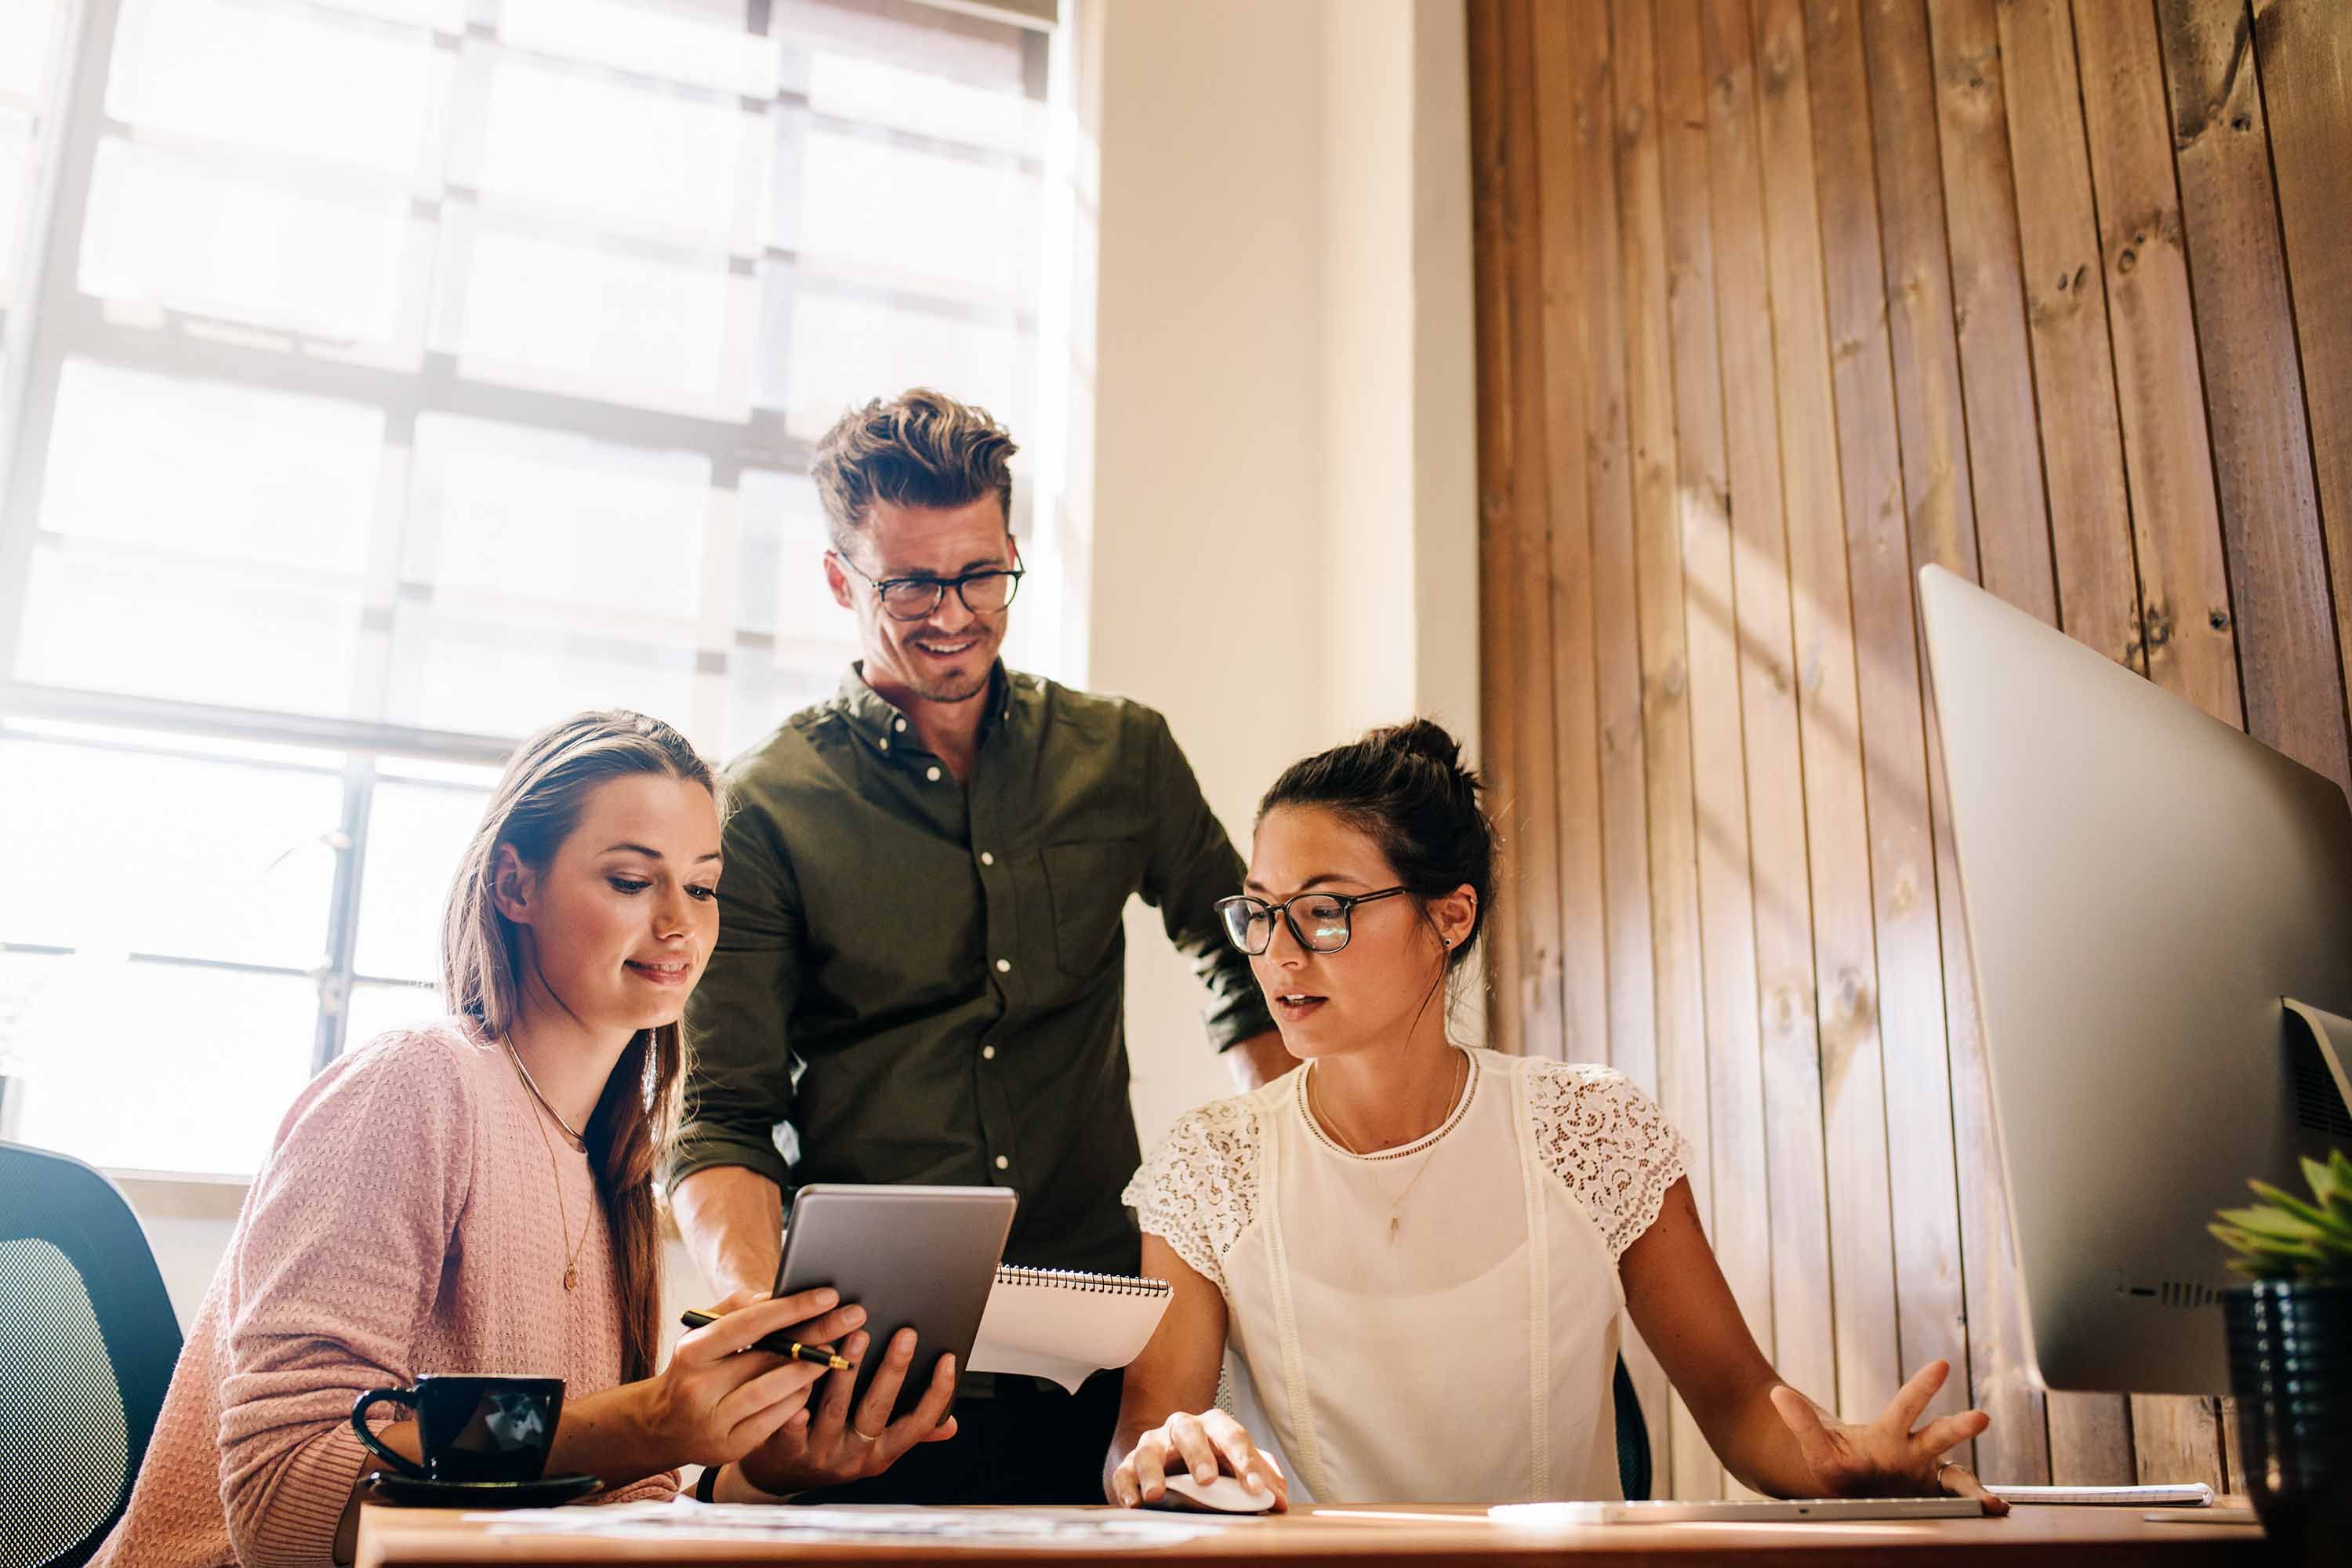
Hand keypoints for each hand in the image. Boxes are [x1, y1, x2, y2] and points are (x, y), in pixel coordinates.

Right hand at [637, 1288, 866, 1468]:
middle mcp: (699, 1387)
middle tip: (853, 1318)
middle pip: (768, 1357)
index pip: (750, 1324)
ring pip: (774, 1391)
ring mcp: (713, 1421)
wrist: (662, 1425)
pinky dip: (797, 1400)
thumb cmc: (695, 1367)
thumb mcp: (704, 1333)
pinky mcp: (729, 1446)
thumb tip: (782, 1294)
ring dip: (811, 1370)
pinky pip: (774, 1420)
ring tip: (837, 1353)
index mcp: (693, 1350)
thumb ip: (739, 1309)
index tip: (829, 1295)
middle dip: (816, 1336)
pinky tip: (812, 1386)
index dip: (793, 1308)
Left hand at [736, 1326, 959, 1494]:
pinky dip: (797, 1409)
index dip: (937, 1394)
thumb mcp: (875, 1448)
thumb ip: (909, 1432)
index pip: (919, 1424)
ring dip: (848, 1371)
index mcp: (882, 1451)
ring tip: (857, 1334)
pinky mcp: (788, 1450)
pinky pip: (792, 1429)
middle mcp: (856, 1454)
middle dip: (894, 1370)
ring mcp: (822, 1453)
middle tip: (906, 1333)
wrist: (781, 1477)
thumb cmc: (835, 1448)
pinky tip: (802, 1381)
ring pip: (836, 1409)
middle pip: (879, 1409)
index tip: (948, 1359)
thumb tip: (950, 1425)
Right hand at [1108, 1409, 1286, 1510]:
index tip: (1256, 1489)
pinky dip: (1126, 1488)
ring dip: (1152, 1472)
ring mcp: (1153, 1445)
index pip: (1232, 1436)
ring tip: (1156, 1495)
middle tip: (1207, 1480)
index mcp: (1214, 1426)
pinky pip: (1123, 1472)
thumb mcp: (1238, 1467)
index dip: (1245, 1462)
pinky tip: (1134, 1504)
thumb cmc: (1213, 1462)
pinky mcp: (1128, 1464)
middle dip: (1198, 1455)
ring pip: (1149, 1450)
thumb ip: (1262, 1479)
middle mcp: (1182, 1428)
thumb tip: (1279, 1500)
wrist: (1169, 1461)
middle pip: (1189, 1431)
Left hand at [1768, 1360, 2009, 1516]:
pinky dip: (1975, 1506)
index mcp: (1889, 1435)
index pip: (1905, 1407)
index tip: (1941, 1365)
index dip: (1922, 1387)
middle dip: (1959, 1427)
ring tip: (1993, 1504)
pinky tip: (1994, 1513)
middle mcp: (1915, 1451)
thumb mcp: (1816, 1447)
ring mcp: (1926, 1476)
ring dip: (1974, 1488)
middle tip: (1981, 1417)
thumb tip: (1777, 1394)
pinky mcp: (1933, 1498)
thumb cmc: (1837, 1464)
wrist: (1848, 1487)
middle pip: (1939, 1436)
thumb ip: (1801, 1422)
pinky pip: (1957, 1502)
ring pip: (1956, 1476)